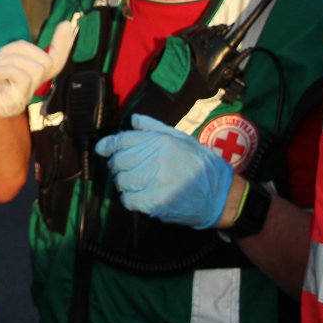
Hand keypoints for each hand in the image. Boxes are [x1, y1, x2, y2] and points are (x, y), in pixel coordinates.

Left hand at [0, 20, 75, 125]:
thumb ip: (20, 55)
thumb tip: (31, 44)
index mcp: (22, 83)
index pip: (53, 64)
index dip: (63, 44)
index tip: (67, 23)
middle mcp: (24, 95)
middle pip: (47, 61)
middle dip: (22, 49)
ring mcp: (19, 102)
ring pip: (36, 66)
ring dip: (10, 58)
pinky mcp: (11, 105)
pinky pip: (24, 76)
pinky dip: (6, 67)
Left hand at [94, 113, 234, 228]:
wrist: (221, 194)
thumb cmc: (200, 164)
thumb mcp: (182, 138)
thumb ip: (154, 128)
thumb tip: (132, 120)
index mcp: (161, 141)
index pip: (123, 140)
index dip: (107, 145)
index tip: (102, 150)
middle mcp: (156, 159)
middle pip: (119, 162)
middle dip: (118, 166)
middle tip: (126, 170)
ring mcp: (156, 182)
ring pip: (121, 182)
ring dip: (124, 184)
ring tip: (137, 184)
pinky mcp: (156, 203)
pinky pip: (128, 200)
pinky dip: (130, 200)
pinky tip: (141, 197)